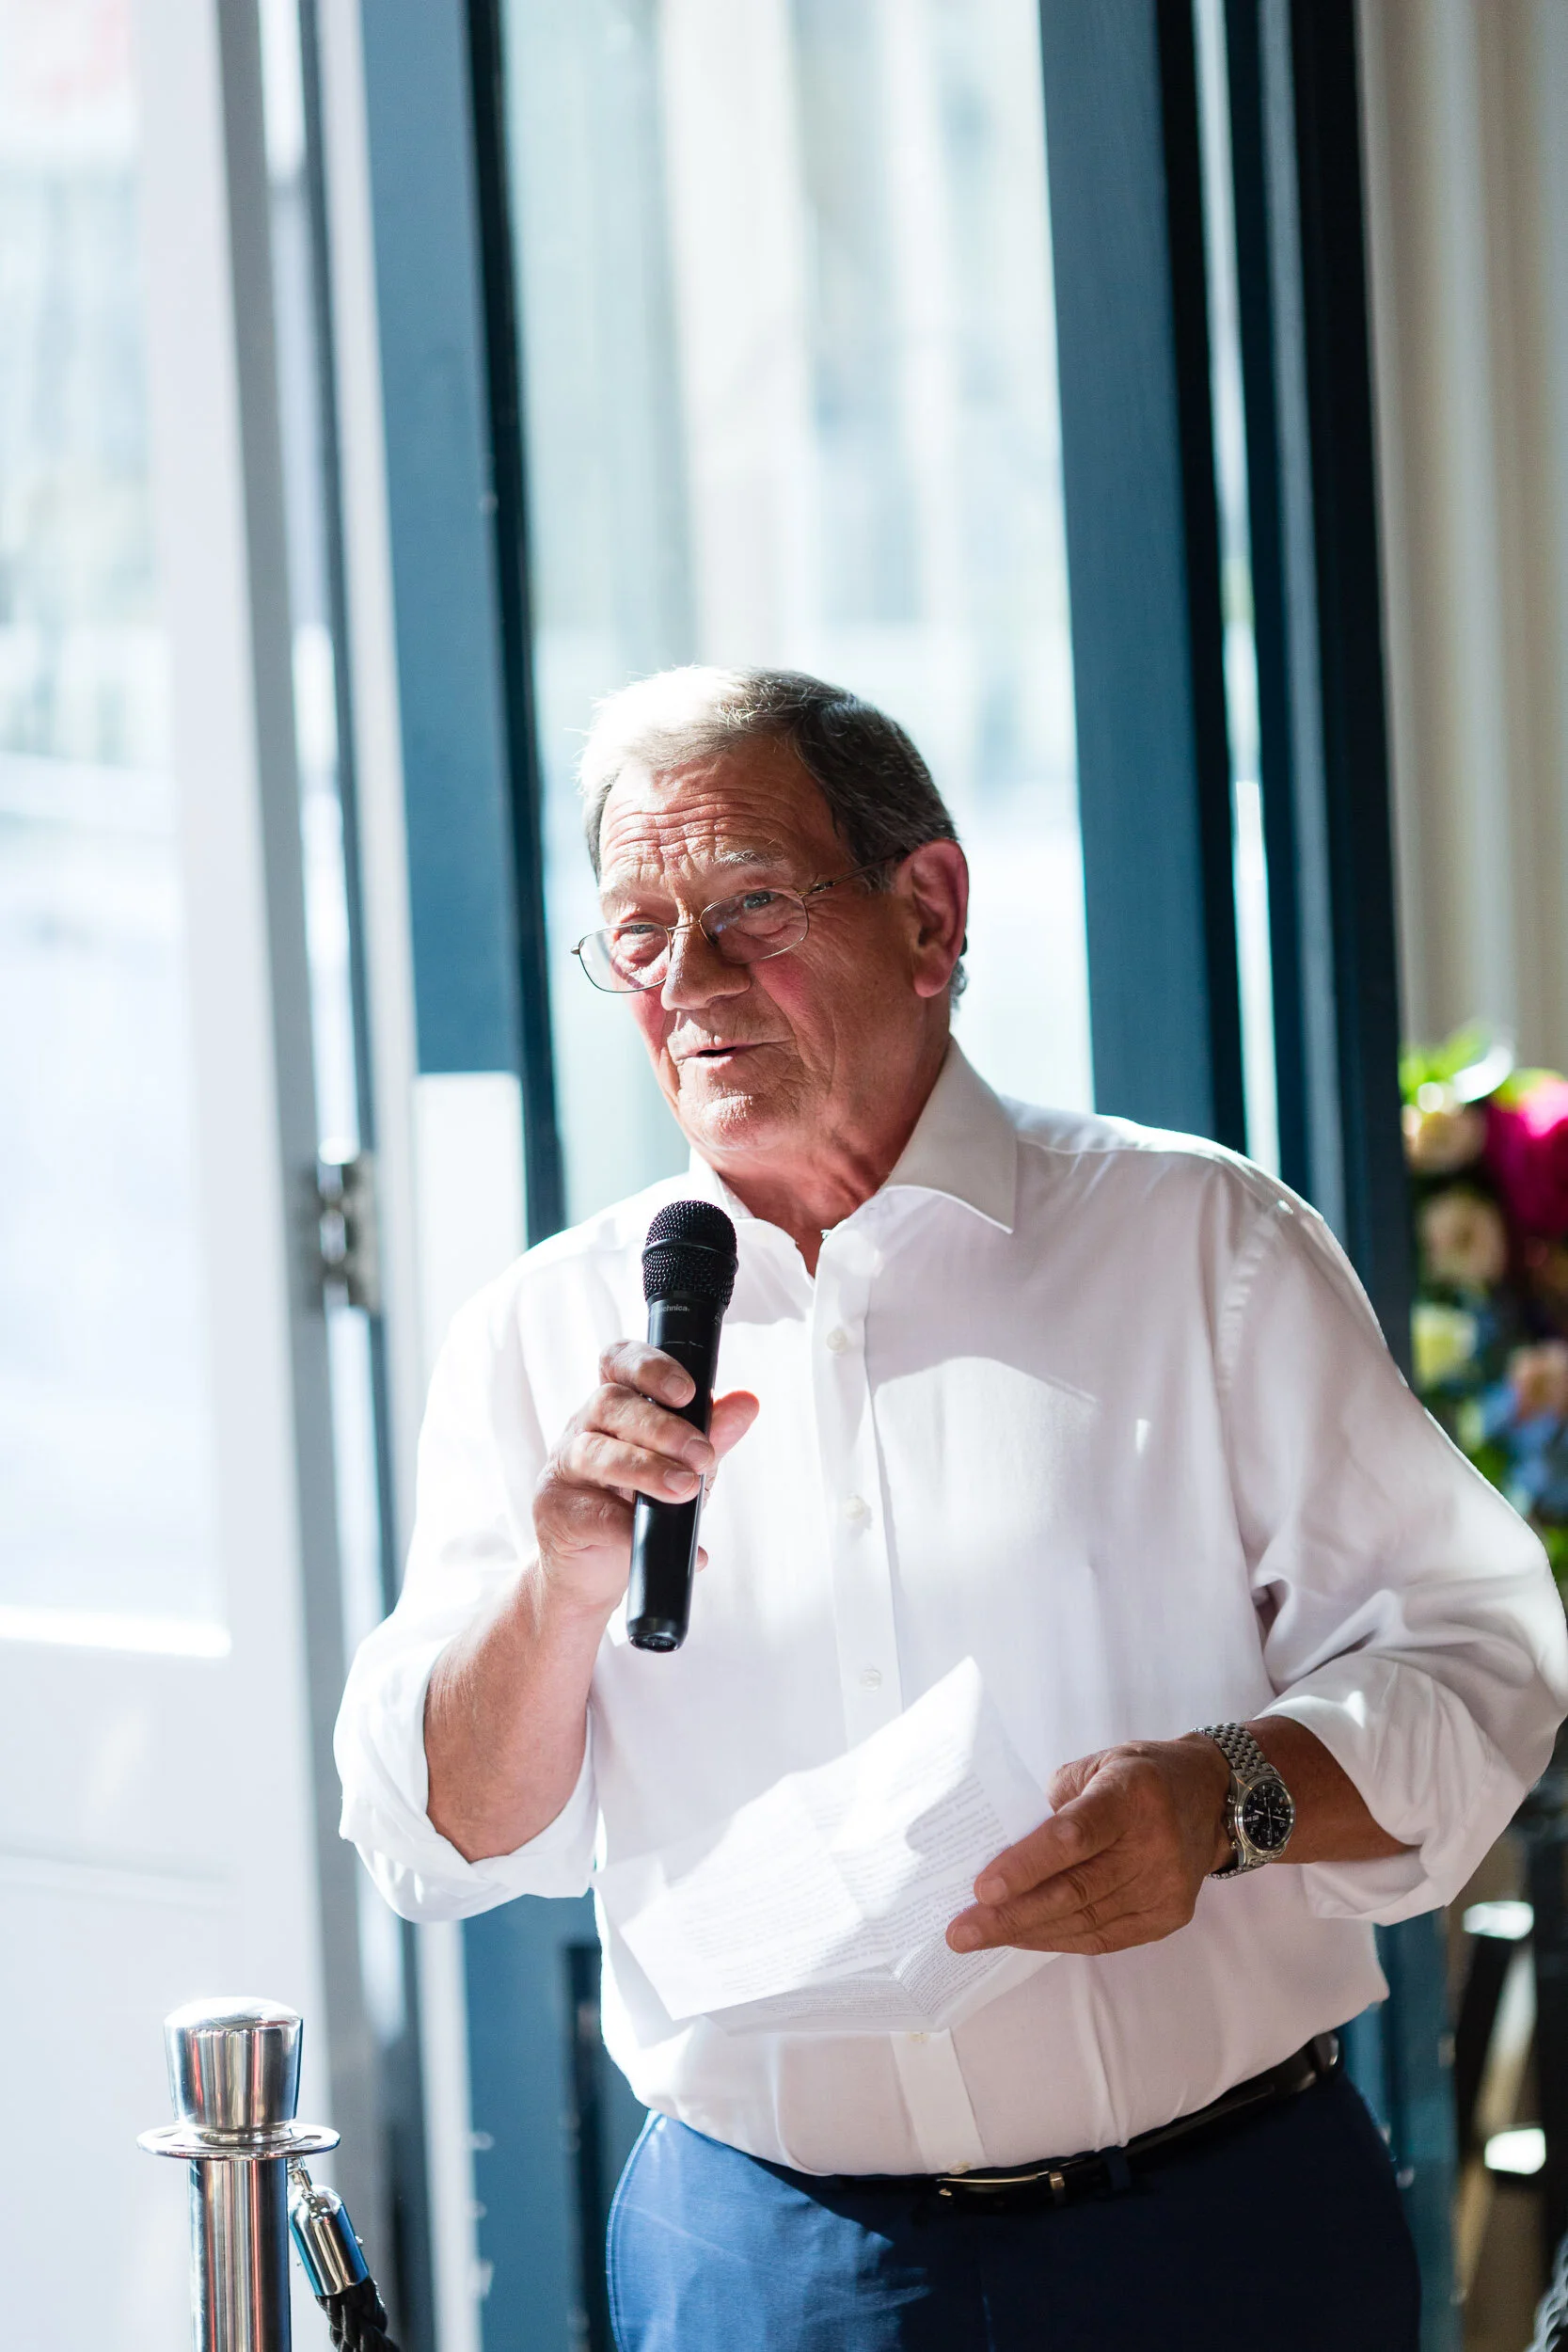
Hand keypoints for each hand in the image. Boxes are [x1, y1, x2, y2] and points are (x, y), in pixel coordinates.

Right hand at [532, 1341, 758, 1617]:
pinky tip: (667, 1541)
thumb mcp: (682, 1467)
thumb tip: (746, 1402)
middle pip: (609, 1403)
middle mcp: (583, 1427)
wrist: (591, 1570)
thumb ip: (712, 1435)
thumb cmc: (636, 1506)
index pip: (619, 1362)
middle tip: (703, 1456)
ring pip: (595, 1451)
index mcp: (615, 1406)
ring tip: (684, 1489)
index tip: (687, 1392)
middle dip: (662, 1427)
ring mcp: (563, 1468)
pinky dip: (633, 1529)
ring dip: (646, 1468)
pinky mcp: (556, 1512)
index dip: (649, 1367)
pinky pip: (594, 1513)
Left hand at [946, 1735, 1231, 1958]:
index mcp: (1131, 1794)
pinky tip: (1024, 1936)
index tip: (981, 1888)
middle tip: (961, 1932)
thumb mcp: (1097, 1766)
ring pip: (1085, 1921)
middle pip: (1075, 1890)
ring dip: (1027, 1932)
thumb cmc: (1140, 1777)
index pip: (1073, 1835)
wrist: (1215, 1798)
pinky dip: (1058, 1938)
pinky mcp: (1169, 1916)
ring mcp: (1166, 1886)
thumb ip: (1053, 1804)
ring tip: (981, 1936)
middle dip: (1010, 1915)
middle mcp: (1154, 1844)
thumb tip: (1002, 1850)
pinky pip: (1104, 1938)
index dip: (1026, 1864)